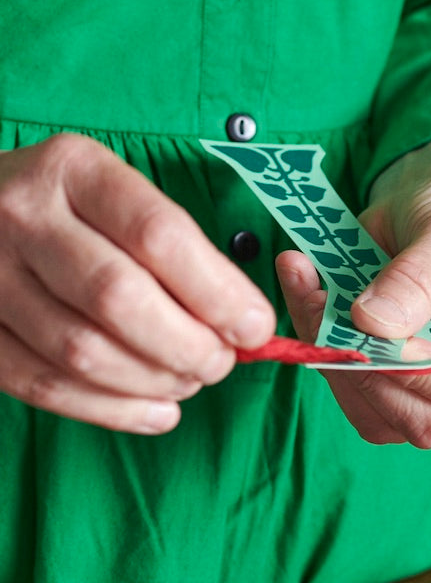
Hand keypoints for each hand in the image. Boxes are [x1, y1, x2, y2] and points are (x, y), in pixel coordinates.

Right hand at [0, 134, 276, 432]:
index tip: (255, 328)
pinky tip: (157, 412)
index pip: (158, 234)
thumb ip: (182, 251)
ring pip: (83, 351)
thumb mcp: (122, 199)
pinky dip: (114, 410)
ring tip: (188, 383)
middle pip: (120, 298)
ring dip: (154, 381)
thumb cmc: (74, 213)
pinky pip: (46, 386)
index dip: (218, 293)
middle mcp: (21, 214)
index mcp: (74, 170)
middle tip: (220, 363)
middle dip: (188, 346)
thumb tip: (246, 325)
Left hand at [278, 133, 430, 447]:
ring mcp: (429, 391)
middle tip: (322, 294)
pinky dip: (318, 351)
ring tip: (310, 288)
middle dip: (362, 363)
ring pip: (374, 415)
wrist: (430, 195)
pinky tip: (309, 300)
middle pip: (418, 421)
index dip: (413, 370)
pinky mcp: (387, 384)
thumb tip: (376, 324)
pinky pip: (348, 395)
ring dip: (330, 357)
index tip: (366, 318)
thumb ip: (418, 279)